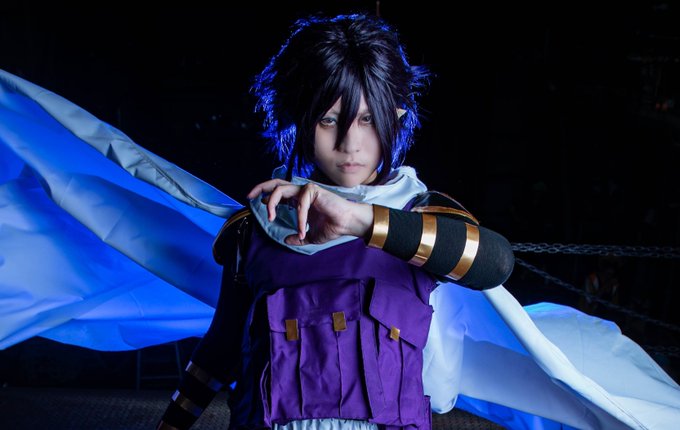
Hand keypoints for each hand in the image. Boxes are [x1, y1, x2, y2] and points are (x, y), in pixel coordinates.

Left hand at [247, 179, 372, 245]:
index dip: (266, 195)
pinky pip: (299, 204)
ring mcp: (306, 189)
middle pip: (276, 183)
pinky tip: (302, 230)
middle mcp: (301, 192)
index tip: (256, 201)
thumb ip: (297, 237)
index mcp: (299, 200)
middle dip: (260, 187)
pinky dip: (299, 218)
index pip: (279, 192)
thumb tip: (286, 241)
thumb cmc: (332, 227)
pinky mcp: (313, 190)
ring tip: (269, 218)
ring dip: (272, 203)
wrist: (347, 224)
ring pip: (281, 189)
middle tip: (249, 196)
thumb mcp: (310, 236)